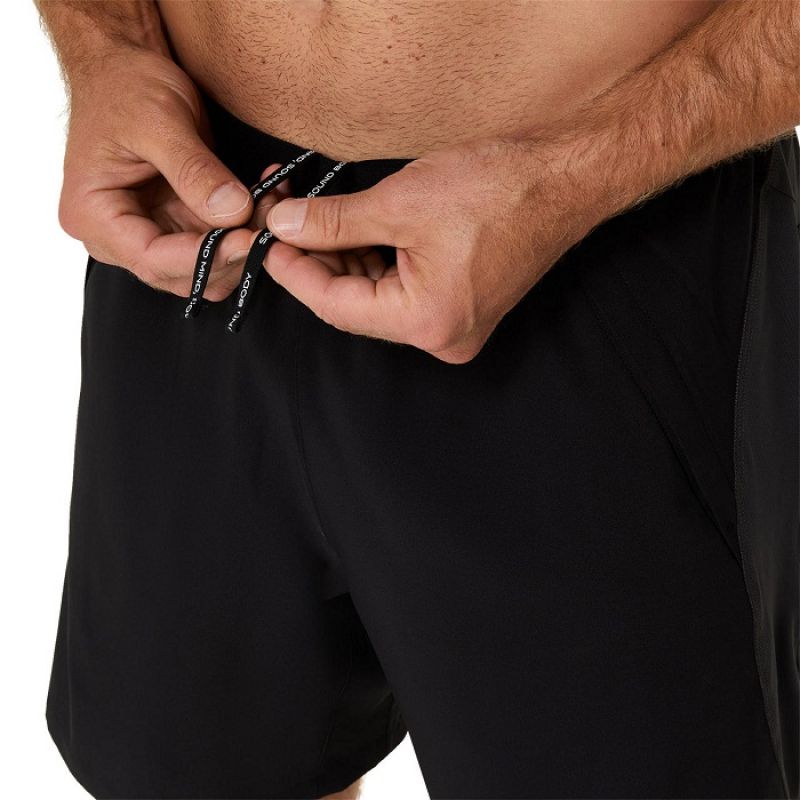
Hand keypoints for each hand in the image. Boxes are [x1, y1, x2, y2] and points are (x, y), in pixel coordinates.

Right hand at [58, 47, 264, 299]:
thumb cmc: (125, 86)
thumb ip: (194, 171)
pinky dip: (245, 229)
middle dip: (230, 254)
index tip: (248, 242)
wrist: (125, 66)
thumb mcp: (160, 121)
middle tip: (271, 222)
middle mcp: (117, 237)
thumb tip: (234, 213)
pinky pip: (218, 244)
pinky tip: (268, 200)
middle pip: (181, 275)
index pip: (151, 259)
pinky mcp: (178, 226)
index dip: (204, 258)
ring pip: (207, 268)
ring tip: (273, 204)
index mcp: (93, 216)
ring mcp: (150, 234)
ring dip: (244, 245)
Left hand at [264, 138, 587, 362]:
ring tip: (312, 217)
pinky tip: (351, 230)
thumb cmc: (498, 190)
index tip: (266, 240)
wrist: (564, 180)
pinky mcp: (459, 308)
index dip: (293, 272)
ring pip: (375, 298)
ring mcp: (453, 326)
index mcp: (426, 322)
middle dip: (316, 261)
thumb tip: (284, 226)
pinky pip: (400, 293)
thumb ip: (333, 221)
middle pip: (354, 305)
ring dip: (343, 259)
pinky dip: (373, 263)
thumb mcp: (400, 202)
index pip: (335, 307)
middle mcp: (440, 338)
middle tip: (285, 219)